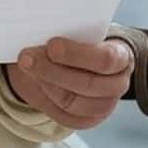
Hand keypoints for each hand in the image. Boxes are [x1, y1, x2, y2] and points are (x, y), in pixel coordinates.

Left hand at [3, 37, 132, 129]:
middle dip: (52, 70)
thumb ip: (66, 27)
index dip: (77, 54)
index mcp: (122, 56)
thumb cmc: (79, 38)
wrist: (78, 58)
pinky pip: (65, 115)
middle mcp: (118, 84)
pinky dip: (45, 98)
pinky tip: (34, 80)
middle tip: (26, 57)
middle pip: (87, 84)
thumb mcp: (77, 28)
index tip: (51, 45)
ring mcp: (104, 105)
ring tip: (26, 65)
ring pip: (73, 102)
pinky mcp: (87, 119)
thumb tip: (40, 27)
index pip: (106, 59)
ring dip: (45, 82)